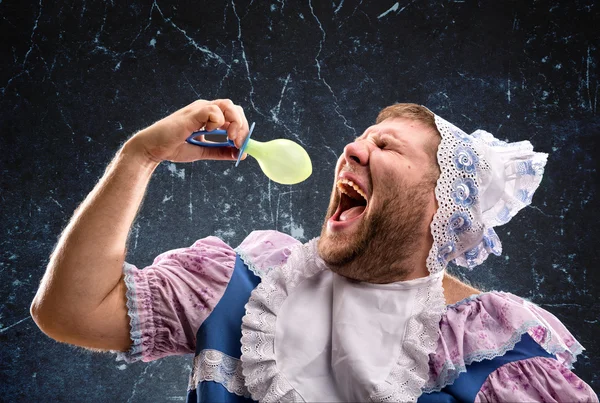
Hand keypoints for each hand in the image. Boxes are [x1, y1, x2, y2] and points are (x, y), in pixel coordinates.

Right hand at [124, 99, 249, 163]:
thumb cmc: (174, 147)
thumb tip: (241, 154)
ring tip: (231, 138)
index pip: (234, 115)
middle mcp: (205, 109)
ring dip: (234, 122)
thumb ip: (221, 151)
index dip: (242, 129)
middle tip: (238, 143)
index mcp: (209, 116)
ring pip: (228, 105)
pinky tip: (209, 131)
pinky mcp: (192, 113)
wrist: (153, 149)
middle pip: (234, 108)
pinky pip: (213, 110)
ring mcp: (199, 109)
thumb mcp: (204, 151)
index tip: (241, 146)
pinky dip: (218, 121)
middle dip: (242, 126)